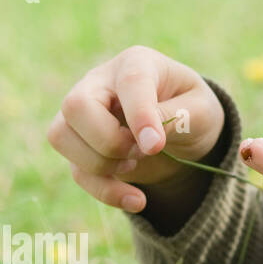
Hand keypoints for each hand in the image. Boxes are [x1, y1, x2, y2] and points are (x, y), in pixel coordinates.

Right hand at [47, 45, 224, 212]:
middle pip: (75, 106)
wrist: (182, 131)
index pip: (128, 82)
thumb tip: (148, 139)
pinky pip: (77, 171)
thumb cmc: (191, 110)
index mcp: (136, 63)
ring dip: (101, 164)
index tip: (155, 146)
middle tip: (141, 150)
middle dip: (108, 141)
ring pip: (61, 136)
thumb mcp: (201, 111)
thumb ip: (179, 117)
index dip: (139, 115)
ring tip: (135, 162)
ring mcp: (81, 114)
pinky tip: (136, 200)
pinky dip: (106, 191)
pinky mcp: (78, 146)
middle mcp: (99, 83)